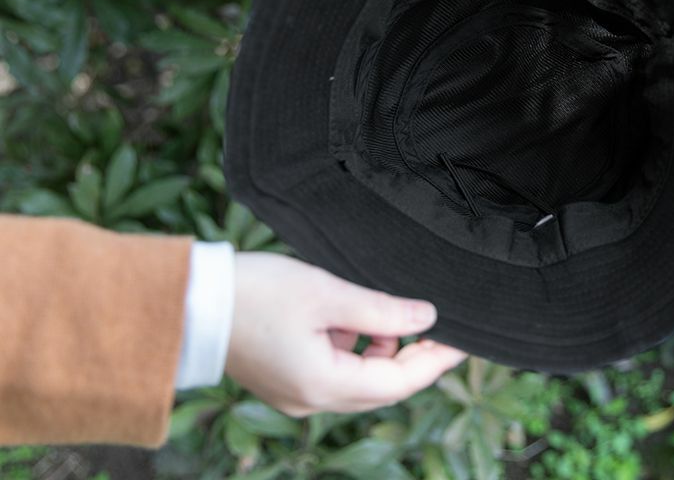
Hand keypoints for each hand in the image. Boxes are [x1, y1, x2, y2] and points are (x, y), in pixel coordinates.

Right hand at [224, 252, 466, 416]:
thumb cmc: (255, 292)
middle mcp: (311, 400)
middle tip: (439, 328)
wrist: (190, 301)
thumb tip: (427, 318)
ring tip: (387, 315)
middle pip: (382, 389)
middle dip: (414, 359)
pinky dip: (353, 351)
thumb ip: (381, 310)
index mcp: (324, 384)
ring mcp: (295, 395)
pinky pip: (334, 375)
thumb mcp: (327, 293)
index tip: (463, 340)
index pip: (400, 382)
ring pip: (358, 382)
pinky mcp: (284, 382)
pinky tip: (351, 320)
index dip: (436, 360)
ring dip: (381, 354)